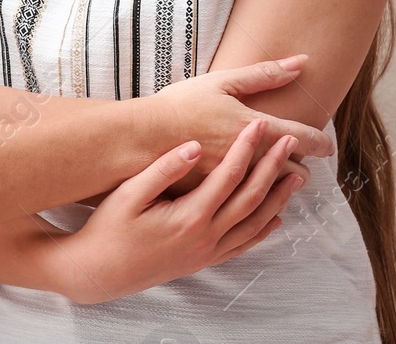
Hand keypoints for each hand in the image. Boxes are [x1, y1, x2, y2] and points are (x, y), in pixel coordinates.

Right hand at [51, 121, 306, 303]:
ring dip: (278, 199)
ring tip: (297, 176)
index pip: (229, 176)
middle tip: (290, 142)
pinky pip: (243, 245)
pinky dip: (263, 230)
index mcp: (190, 217)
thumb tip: (193, 146)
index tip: (260, 124)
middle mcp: (205, 237)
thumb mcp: (129, 194)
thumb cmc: (109, 228)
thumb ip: (164, 169)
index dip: (247, 148)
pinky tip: (276, 219)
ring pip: (254, 224)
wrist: (99, 272)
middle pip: (251, 198)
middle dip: (273, 168)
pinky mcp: (203, 261)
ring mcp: (207, 252)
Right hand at [142, 57, 334, 196]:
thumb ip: (263, 74)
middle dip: (302, 169)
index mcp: (254, 130)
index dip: (318, 142)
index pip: (300, 139)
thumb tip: (300, 63)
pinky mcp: (216, 200)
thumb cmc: (178, 106)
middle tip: (306, 166)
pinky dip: (258, 205)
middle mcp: (250, 161)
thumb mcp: (221, 82)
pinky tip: (257, 204)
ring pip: (273, 194)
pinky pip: (248, 211)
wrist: (140, 140)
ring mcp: (233, 185)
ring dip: (283, 188)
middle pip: (292, 172)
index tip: (327, 146)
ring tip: (285, 184)